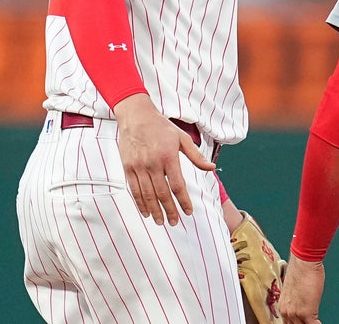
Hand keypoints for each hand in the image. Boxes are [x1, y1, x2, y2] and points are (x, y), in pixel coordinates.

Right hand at [115, 94, 216, 225]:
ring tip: (160, 221)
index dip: (183, 201)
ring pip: (147, 194)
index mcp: (169, 157)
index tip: (188, 212)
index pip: (178, 185)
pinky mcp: (128, 167)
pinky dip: (140, 202)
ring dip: (154, 210)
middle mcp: (153, 163)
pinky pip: (134, 189)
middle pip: (162, 193)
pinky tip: (145, 211)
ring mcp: (139, 166)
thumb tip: (211, 168)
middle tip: (174, 222)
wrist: (136, 115)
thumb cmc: (161, 126)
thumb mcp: (182, 138)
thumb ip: (196, 155)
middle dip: (169, 210)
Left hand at [279, 255, 325, 323]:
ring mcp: (296, 313)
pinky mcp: (307, 312)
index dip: (296, 323)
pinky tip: (319, 322)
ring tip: (315, 322)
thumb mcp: (294, 290)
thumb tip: (302, 303)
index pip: (287, 322)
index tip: (301, 322)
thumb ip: (296, 301)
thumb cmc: (300, 270)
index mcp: (282, 306)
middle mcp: (286, 311)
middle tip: (309, 322)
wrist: (304, 263)